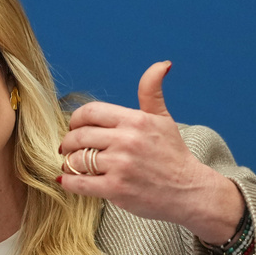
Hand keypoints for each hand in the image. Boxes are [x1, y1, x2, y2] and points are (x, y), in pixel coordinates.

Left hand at [58, 62, 242, 243]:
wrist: (189, 190)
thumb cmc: (173, 154)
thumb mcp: (163, 118)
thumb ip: (152, 91)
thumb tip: (163, 64)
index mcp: (135, 120)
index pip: (90, 112)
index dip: (75, 120)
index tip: (74, 128)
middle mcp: (126, 140)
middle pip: (79, 136)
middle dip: (68, 143)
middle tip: (67, 148)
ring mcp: (120, 165)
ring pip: (76, 159)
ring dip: (68, 163)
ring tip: (71, 165)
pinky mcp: (116, 188)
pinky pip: (80, 183)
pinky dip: (69, 182)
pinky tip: (68, 181)